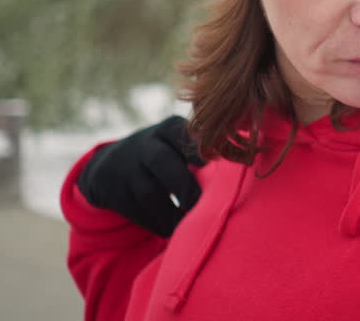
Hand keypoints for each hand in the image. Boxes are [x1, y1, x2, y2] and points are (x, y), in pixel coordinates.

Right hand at [75, 115, 205, 237]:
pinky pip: (137, 211)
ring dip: (171, 213)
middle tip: (200, 204)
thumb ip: (204, 149)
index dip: (197, 149)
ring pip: (148, 192)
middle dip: (183, 184)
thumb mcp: (177, 143)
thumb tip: (247, 159)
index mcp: (168, 129)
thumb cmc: (165, 154)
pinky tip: (171, 230)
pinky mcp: (116, 193)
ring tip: (189, 226)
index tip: (212, 163)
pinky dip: (156, 223)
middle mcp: (146, 145)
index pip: (181, 134)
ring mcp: (127, 168)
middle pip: (162, 161)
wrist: (112, 165)